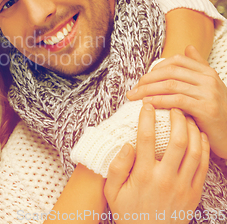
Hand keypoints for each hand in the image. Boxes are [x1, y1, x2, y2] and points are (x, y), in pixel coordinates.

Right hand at [104, 104, 209, 223]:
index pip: (146, 139)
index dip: (147, 118)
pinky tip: (198, 135)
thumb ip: (117, 167)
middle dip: (176, 119)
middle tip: (171, 106)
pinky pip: (203, 165)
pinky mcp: (194, 192)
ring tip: (186, 116)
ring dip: (192, 130)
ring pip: (194, 151)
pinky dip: (202, 146)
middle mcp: (165, 178)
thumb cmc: (129, 212)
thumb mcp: (112, 191)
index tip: (146, 105)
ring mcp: (182, 186)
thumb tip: (126, 144)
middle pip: (177, 141)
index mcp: (143, 175)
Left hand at [126, 45, 226, 157]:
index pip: (176, 61)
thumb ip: (198, 67)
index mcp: (207, 72)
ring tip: (134, 97)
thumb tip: (188, 47)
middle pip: (170, 72)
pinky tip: (147, 104)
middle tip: (133, 90)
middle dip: (148, 80)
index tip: (142, 79)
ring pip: (170, 85)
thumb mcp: (209, 87)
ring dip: (148, 90)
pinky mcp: (207, 109)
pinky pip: (177, 101)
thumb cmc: (217, 112)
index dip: (156, 68)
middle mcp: (209, 79)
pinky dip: (159, 101)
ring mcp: (209, 93)